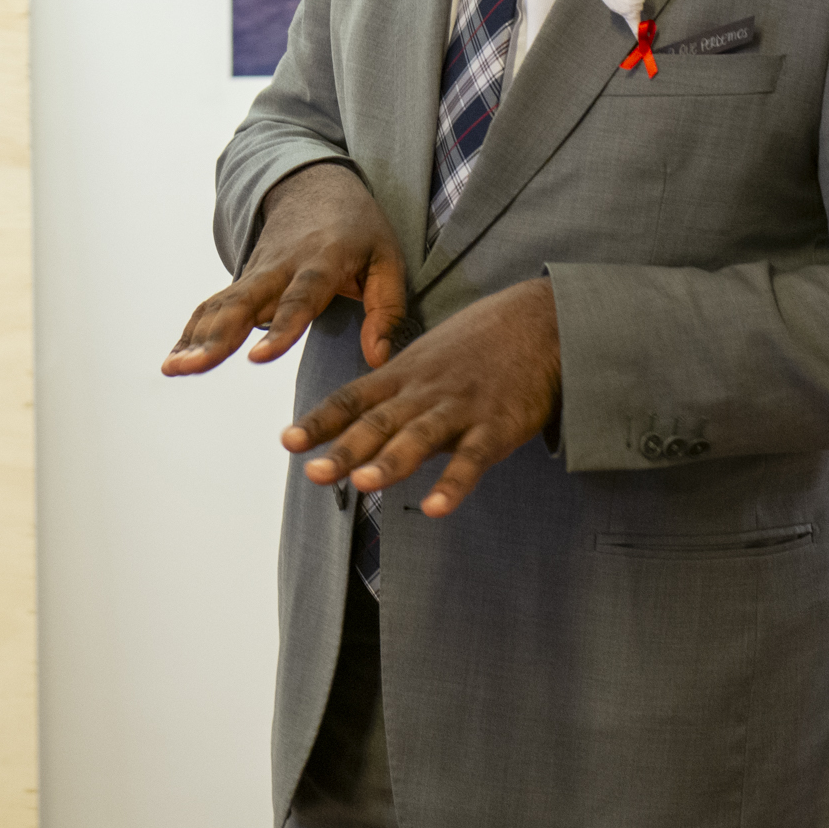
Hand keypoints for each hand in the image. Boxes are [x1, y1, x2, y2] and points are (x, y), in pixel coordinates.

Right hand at [163, 163, 404, 375]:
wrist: (314, 184)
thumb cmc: (359, 228)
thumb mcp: (388, 260)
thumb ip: (386, 311)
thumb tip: (377, 359)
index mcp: (322, 261)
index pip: (299, 299)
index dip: (280, 331)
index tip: (257, 359)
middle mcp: (281, 266)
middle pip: (244, 303)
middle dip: (216, 337)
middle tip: (193, 367)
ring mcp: (256, 271)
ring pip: (221, 305)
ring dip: (195, 338)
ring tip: (172, 369)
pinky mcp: (242, 279)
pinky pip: (213, 306)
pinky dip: (192, 332)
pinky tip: (175, 361)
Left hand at [282, 276, 560, 515]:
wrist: (540, 320)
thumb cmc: (477, 343)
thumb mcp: (424, 358)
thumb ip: (392, 393)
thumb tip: (356, 426)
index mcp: (402, 375)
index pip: (351, 399)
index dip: (319, 421)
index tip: (288, 442)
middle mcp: (424, 391)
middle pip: (378, 422)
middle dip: (345, 449)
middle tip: (314, 473)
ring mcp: (460, 408)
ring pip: (420, 437)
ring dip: (392, 461)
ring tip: (364, 483)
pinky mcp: (497, 426)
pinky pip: (472, 458)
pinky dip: (453, 483)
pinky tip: (435, 507)